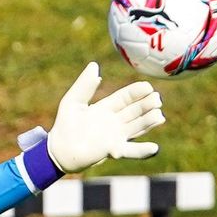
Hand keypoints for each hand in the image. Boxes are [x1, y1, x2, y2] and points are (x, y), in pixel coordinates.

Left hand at [46, 62, 166, 173]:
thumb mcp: (72, 101)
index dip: (137, 92)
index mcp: (106, 108)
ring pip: (137, 127)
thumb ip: (84, 85)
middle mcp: (115, 121)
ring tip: (158, 116)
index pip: (126, 97)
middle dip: (147, 105)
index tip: (148, 87)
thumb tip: (94, 65)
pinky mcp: (114, 150)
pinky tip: (154, 149)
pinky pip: (131, 151)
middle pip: (135, 111)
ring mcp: (116, 136)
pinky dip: (142, 151)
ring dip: (148, 122)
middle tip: (156, 99)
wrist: (58, 150)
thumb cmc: (64, 125)